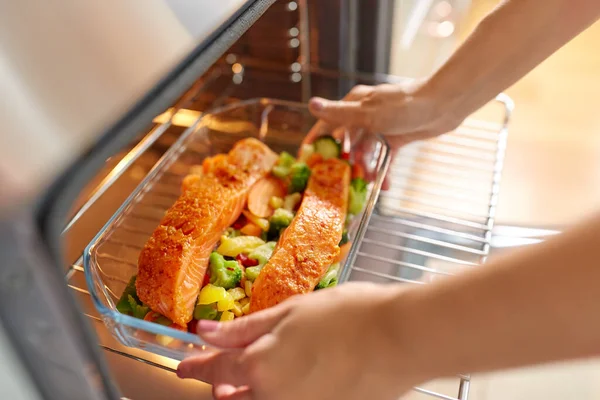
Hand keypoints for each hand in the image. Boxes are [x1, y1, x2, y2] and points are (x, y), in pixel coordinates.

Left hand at [177, 282, 419, 399]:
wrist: (400, 339)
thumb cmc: (348, 316)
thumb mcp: (290, 312)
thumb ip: (245, 328)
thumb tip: (206, 333)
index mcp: (261, 367)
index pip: (215, 370)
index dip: (197, 366)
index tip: (184, 365)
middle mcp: (273, 398)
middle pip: (232, 398)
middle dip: (222, 385)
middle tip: (219, 371)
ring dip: (249, 393)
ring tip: (255, 376)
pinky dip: (278, 395)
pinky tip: (290, 380)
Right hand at [303, 81, 463, 188]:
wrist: (443, 105)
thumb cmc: (405, 105)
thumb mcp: (369, 113)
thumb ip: (340, 113)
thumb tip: (311, 105)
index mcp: (354, 104)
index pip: (327, 123)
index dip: (316, 141)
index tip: (307, 160)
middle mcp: (365, 115)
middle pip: (347, 142)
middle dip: (344, 162)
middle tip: (339, 181)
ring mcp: (381, 126)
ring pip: (366, 152)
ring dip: (365, 168)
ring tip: (367, 183)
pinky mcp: (396, 137)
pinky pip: (384, 157)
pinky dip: (383, 170)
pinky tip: (384, 184)